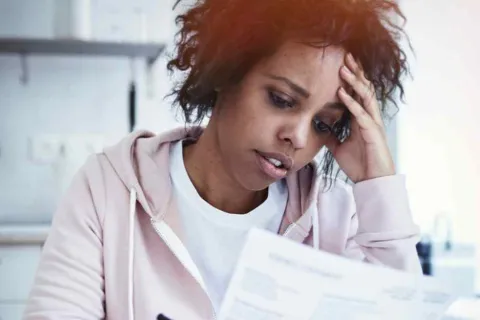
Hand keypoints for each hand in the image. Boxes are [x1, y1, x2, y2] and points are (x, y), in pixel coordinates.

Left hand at [326, 53, 394, 182]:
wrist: (371, 181)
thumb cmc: (359, 164)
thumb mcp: (339, 147)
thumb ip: (332, 136)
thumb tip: (321, 128)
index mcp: (362, 119)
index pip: (358, 93)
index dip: (352, 78)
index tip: (342, 64)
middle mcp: (369, 117)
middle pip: (364, 89)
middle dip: (356, 72)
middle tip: (346, 56)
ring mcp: (372, 123)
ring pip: (365, 96)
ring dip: (354, 82)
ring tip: (344, 69)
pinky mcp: (372, 132)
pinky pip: (360, 114)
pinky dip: (350, 102)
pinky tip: (341, 92)